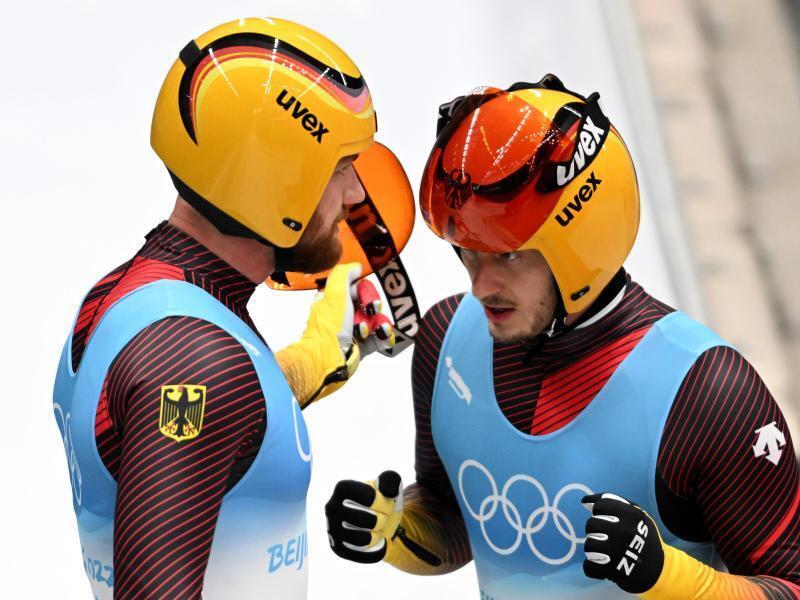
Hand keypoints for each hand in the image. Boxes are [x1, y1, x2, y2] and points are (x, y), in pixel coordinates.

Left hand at [275, 264, 393, 405]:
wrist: (329, 359)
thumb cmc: (330, 327)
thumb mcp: (334, 293)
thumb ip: (344, 274)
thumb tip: (357, 267)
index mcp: (333, 299)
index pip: (357, 287)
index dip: (365, 291)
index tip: (365, 298)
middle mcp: (343, 314)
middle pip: (370, 302)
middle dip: (373, 307)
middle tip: (371, 312)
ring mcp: (354, 330)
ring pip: (377, 319)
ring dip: (377, 323)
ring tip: (370, 331)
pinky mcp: (363, 345)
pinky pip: (381, 336)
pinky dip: (384, 335)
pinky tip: (382, 335)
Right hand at [325, 470, 402, 562]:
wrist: (373, 521)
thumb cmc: (379, 500)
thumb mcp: (388, 487)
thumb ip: (390, 481)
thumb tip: (388, 489)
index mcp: (342, 488)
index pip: (370, 498)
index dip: (384, 503)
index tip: (384, 502)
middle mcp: (332, 508)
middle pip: (369, 520)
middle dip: (382, 519)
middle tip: (382, 517)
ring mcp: (332, 529)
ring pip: (363, 539)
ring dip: (378, 534)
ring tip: (376, 529)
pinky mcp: (337, 548)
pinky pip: (362, 555)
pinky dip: (376, 550)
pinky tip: (376, 542)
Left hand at [582, 493, 664, 594]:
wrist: (659, 570)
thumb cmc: (643, 537)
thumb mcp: (636, 514)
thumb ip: (612, 502)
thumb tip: (585, 501)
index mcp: (632, 514)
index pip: (600, 506)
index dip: (600, 512)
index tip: (608, 520)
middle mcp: (625, 531)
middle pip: (591, 524)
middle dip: (597, 531)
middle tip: (609, 538)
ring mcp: (618, 551)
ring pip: (589, 545)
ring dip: (595, 551)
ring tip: (607, 553)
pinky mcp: (613, 570)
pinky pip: (589, 567)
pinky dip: (594, 569)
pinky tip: (606, 566)